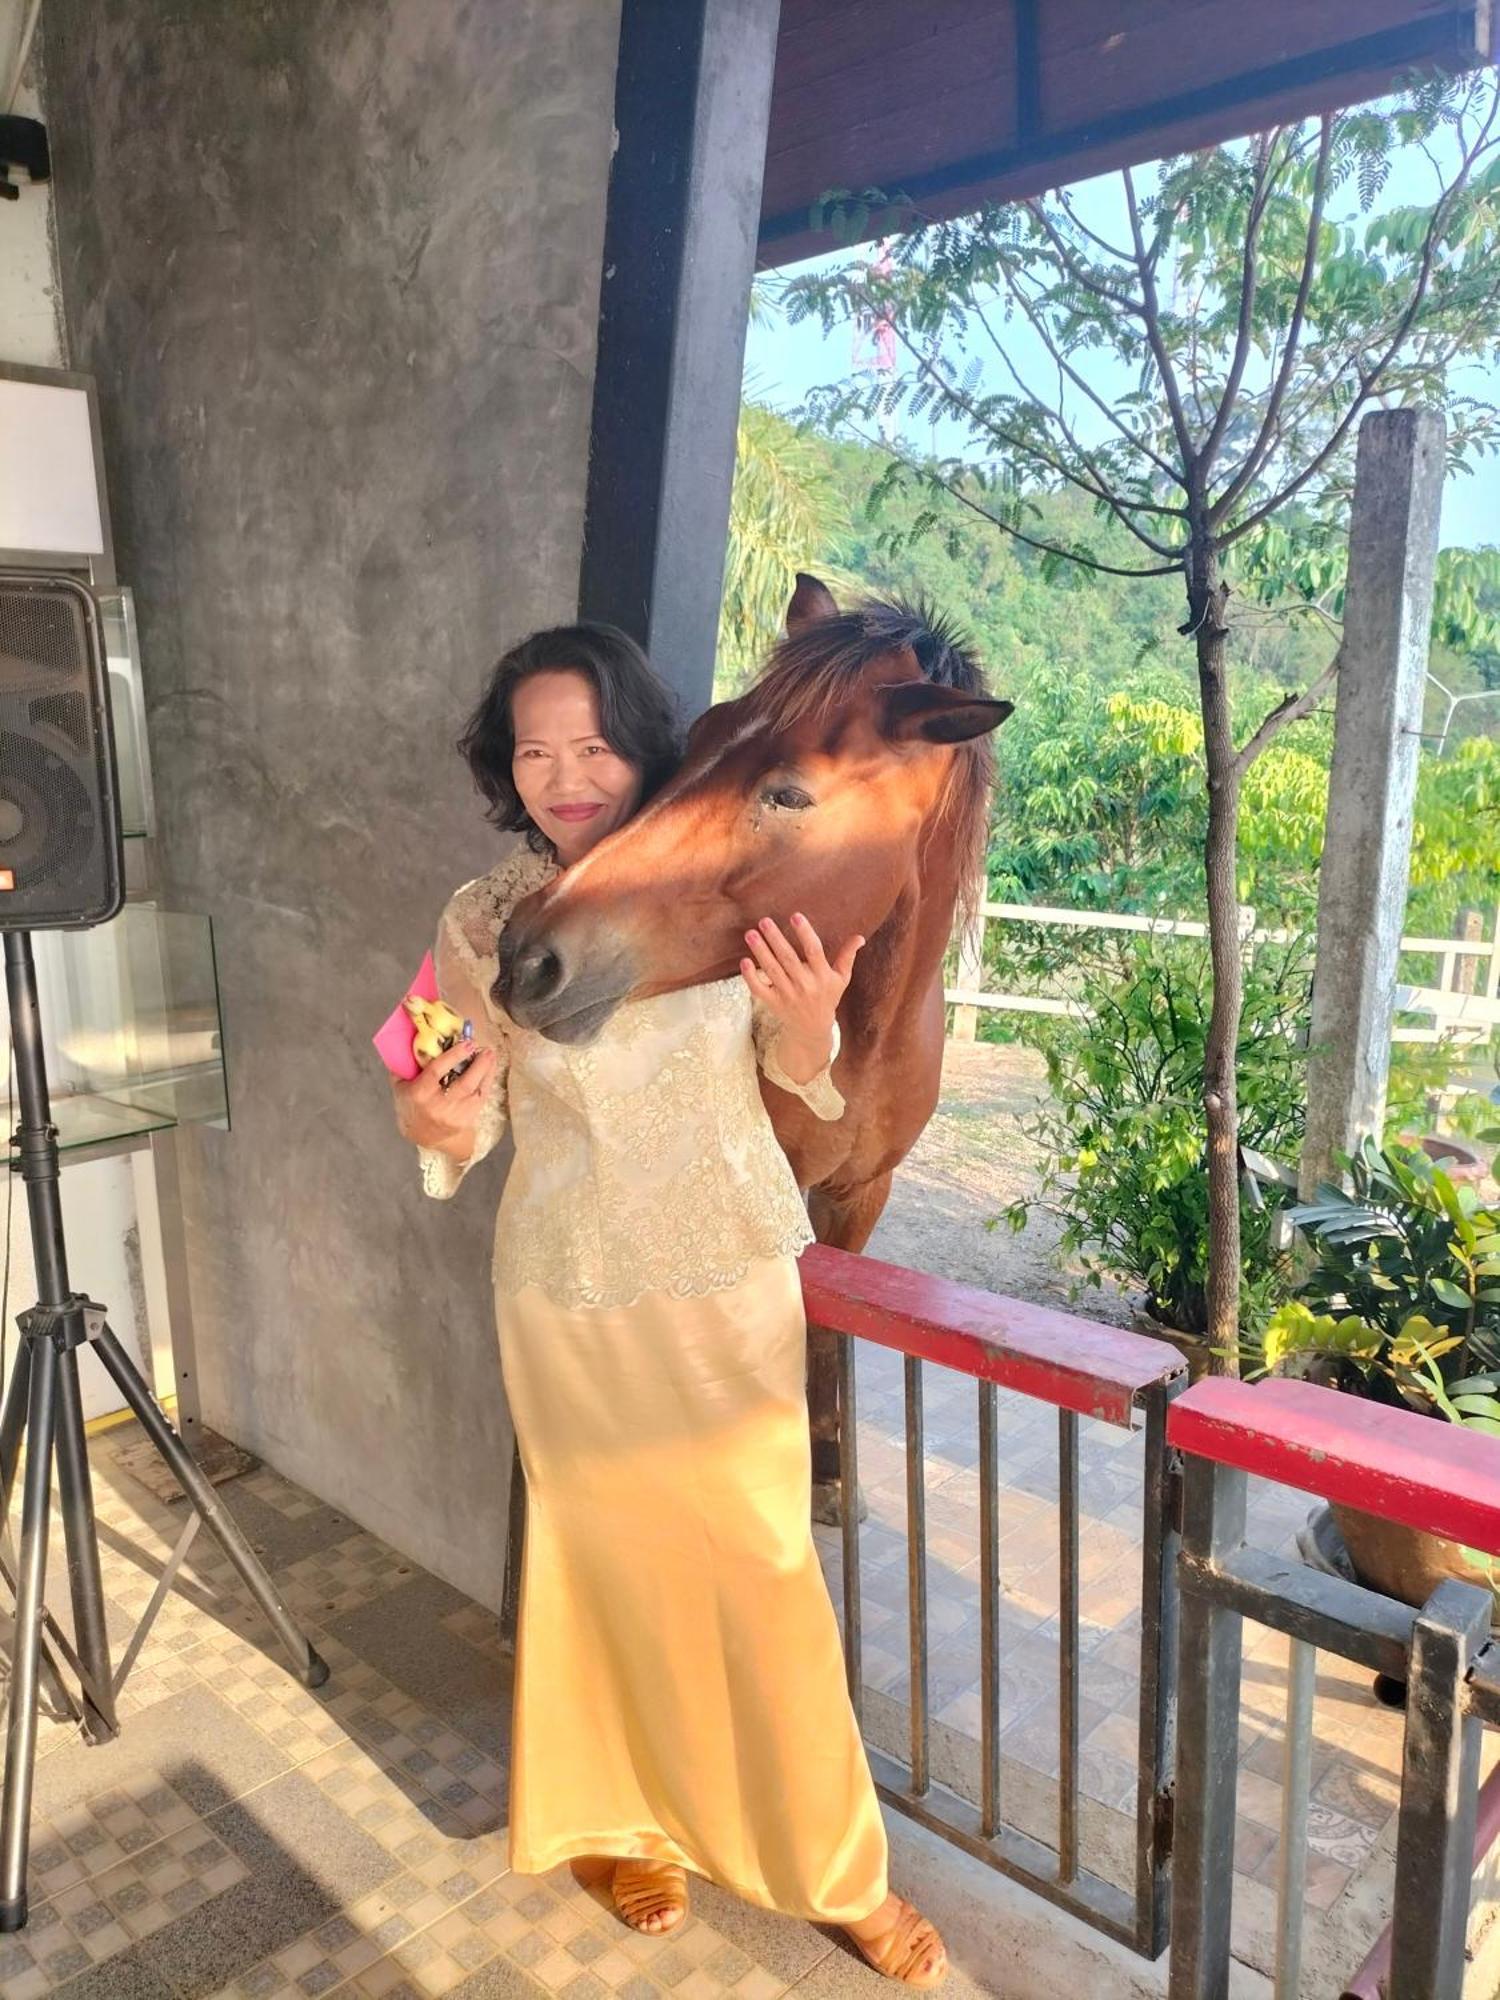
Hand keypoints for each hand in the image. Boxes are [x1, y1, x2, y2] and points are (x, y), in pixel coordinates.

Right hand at [391, 1044, 496, 1159]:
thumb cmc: (411, 1104)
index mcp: (420, 1093)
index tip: (467, 1043)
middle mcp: (438, 1105)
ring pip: (476, 1091)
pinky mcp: (465, 1121)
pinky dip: (487, 1082)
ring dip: (487, 1071)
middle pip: (464, 1083)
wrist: (421, 1134)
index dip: (454, 1055)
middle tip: (485, 1049)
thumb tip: (413, 1037)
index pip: (438, 1071)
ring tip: (490, 1055)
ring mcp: (453, 1115)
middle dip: (478, 1064)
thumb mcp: (401, 1085)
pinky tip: (489, 1070)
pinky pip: (481, 1099)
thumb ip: (405, 1065)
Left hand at [741, 914, 863, 1082]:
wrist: (812, 1028)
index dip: (805, 933)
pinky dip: (751, 977)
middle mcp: (804, 985)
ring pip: (772, 970)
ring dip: (760, 952)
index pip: (813, 951)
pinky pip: (759, 989)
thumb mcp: (841, 978)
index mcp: (822, 976)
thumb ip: (847, 956)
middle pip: (788, 959)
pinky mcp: (773, 1002)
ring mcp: (787, 994)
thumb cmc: (827, 997)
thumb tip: (860, 937)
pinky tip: (744, 961)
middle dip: (775, 939)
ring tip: (750, 934)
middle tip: (764, 920)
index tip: (795, 916)